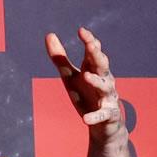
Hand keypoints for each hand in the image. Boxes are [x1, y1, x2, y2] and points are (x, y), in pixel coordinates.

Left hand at [44, 27, 124, 142]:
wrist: (103, 125)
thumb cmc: (86, 95)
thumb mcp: (71, 77)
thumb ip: (60, 59)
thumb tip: (48, 34)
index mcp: (93, 69)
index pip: (93, 51)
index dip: (89, 41)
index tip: (81, 31)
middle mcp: (103, 79)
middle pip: (102, 64)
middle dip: (97, 55)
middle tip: (90, 46)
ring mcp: (107, 96)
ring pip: (104, 86)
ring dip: (96, 81)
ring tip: (86, 76)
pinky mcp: (108, 114)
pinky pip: (102, 114)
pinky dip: (95, 116)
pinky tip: (85, 119)